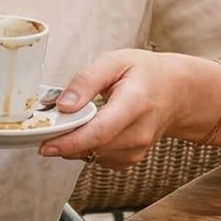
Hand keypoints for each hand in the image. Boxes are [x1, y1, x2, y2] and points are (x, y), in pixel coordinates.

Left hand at [38, 48, 202, 167]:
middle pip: (95, 146)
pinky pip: (100, 159)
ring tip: (68, 123)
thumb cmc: (145, 74)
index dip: (71, 141)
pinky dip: (86, 148)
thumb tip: (64, 105)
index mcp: (136, 102)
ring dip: (74, 145)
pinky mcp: (131, 158)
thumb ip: (87, 80)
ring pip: (94, 155)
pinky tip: (86, 130)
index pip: (101, 131)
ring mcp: (138, 149)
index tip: (46, 144)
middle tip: (44, 130)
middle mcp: (139, 132)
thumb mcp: (115, 61)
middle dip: (64, 142)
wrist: (176, 93)